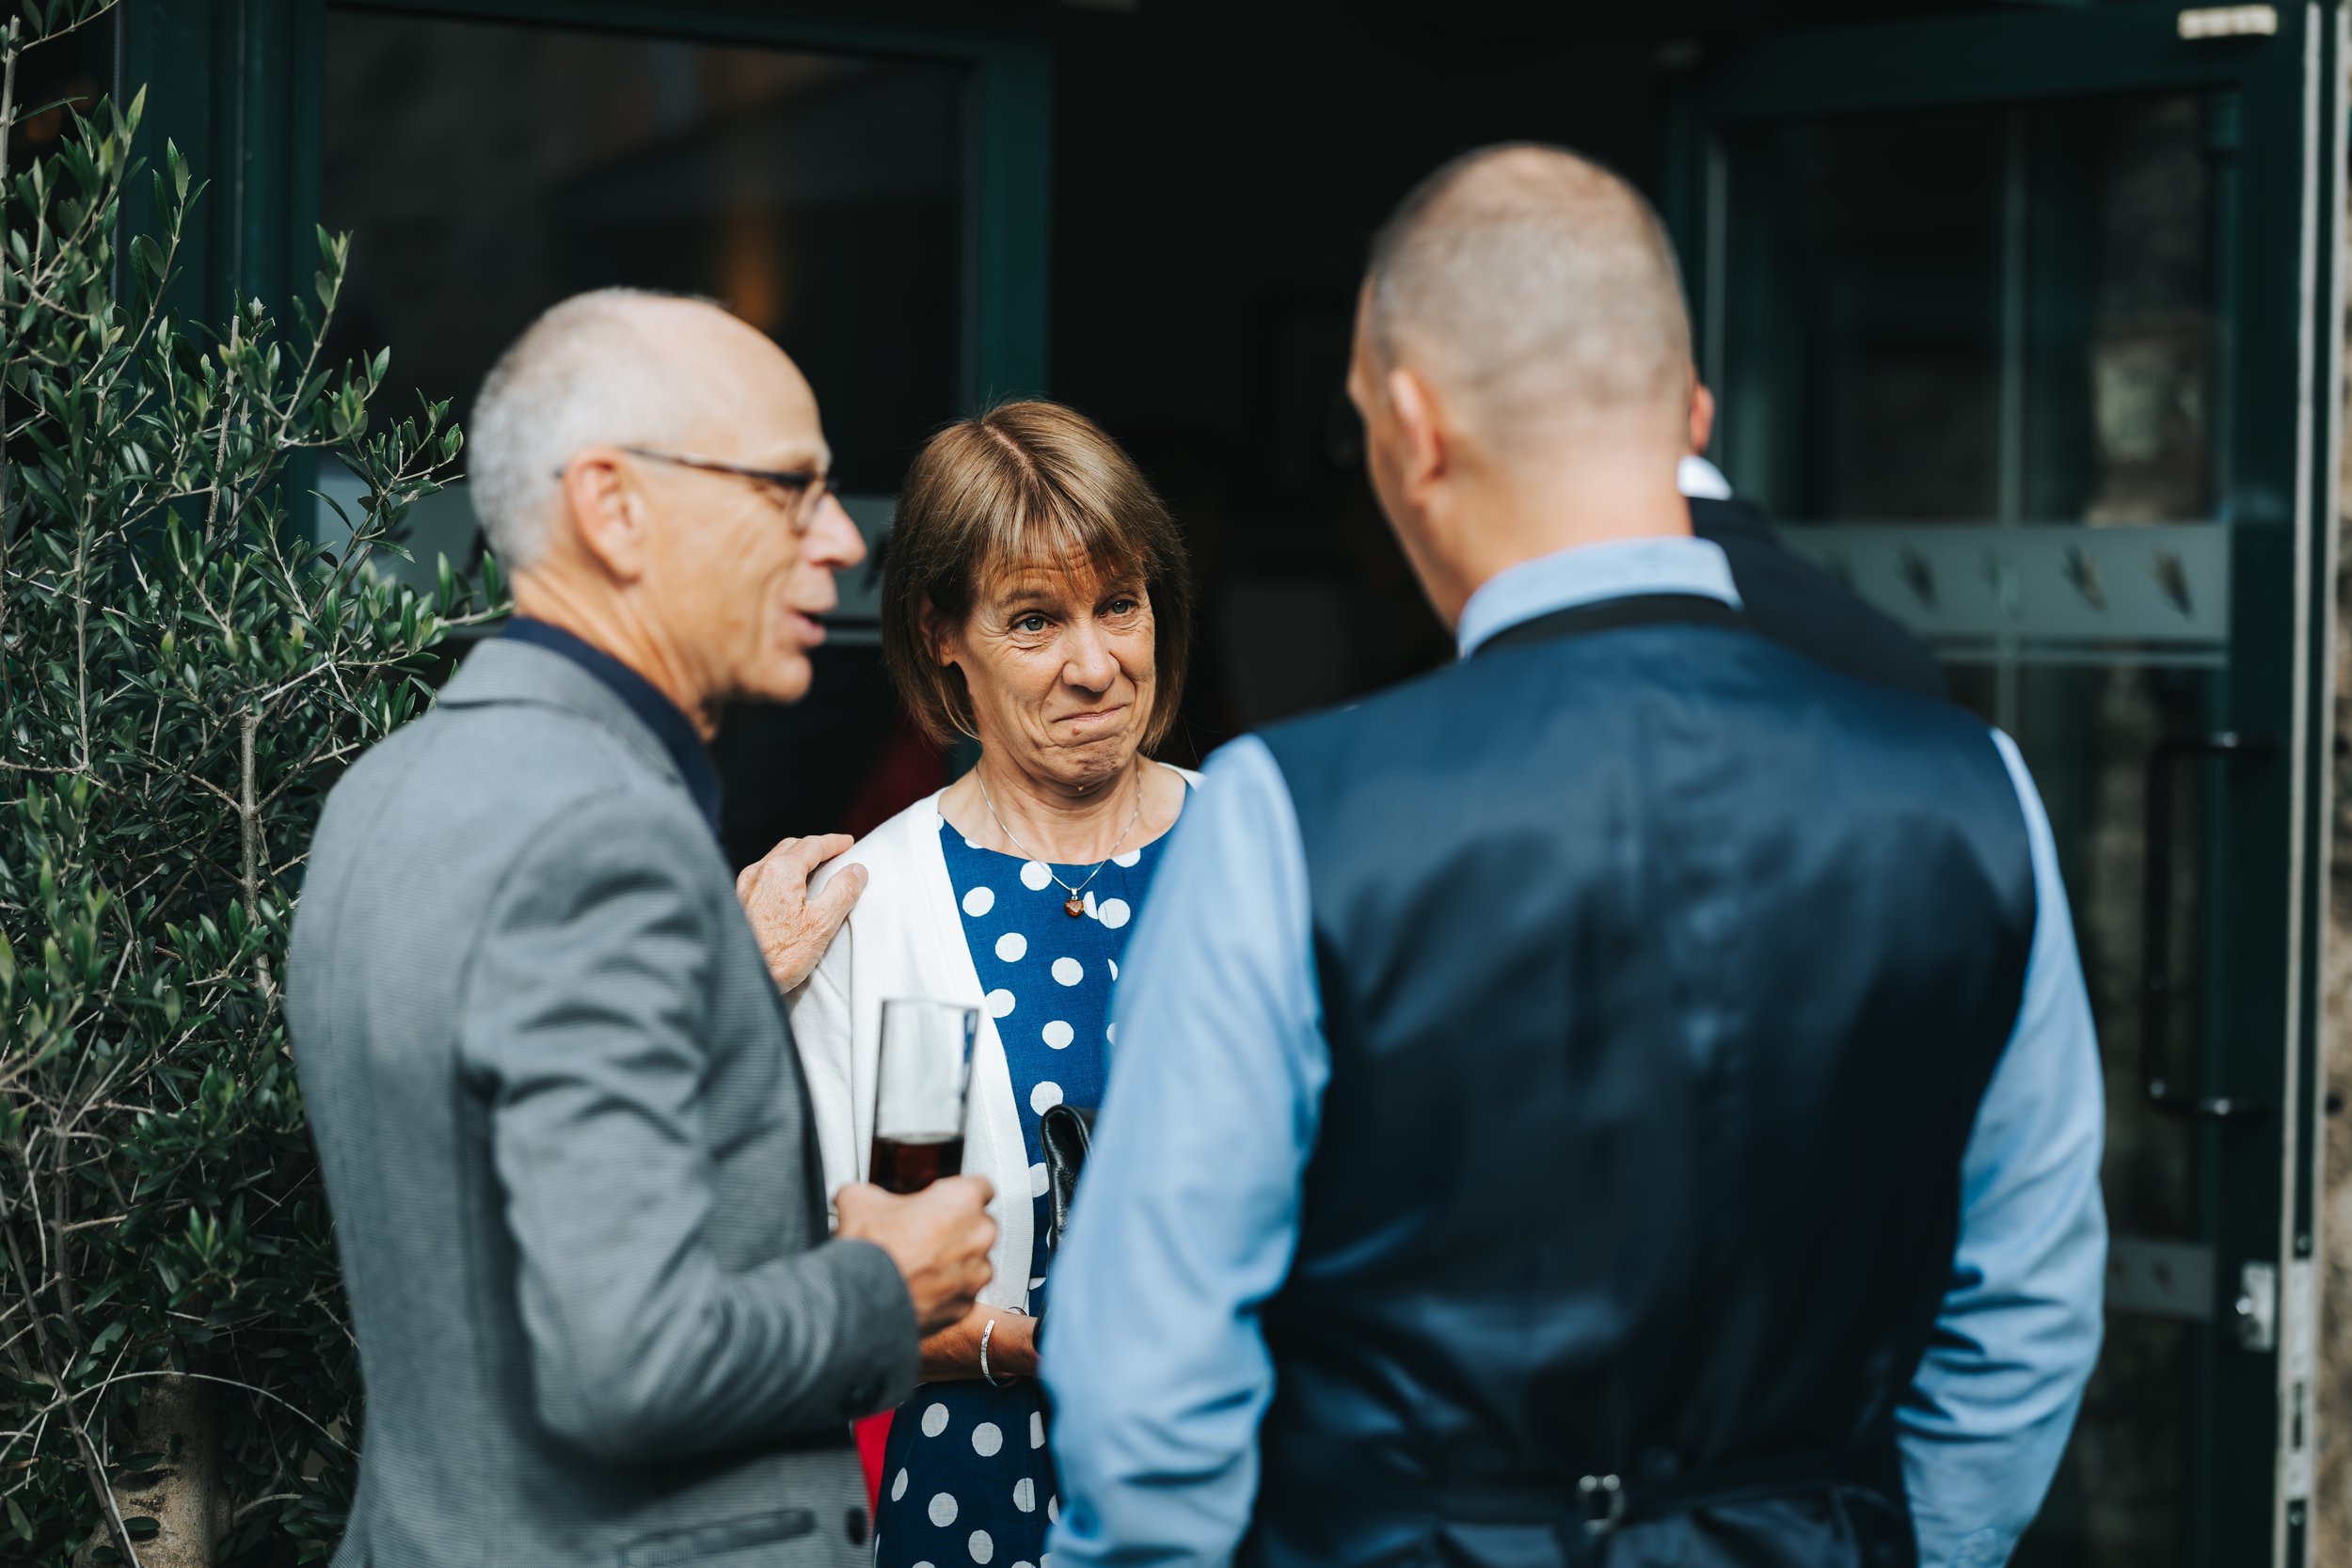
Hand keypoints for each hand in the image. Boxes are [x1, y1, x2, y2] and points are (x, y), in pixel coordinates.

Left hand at [736, 833, 865, 990]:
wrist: (736, 980)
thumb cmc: (777, 957)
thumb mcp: (821, 924)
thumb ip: (842, 893)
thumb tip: (856, 871)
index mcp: (781, 871)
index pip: (812, 845)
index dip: (833, 842)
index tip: (847, 843)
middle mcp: (758, 873)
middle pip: (790, 848)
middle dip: (813, 847)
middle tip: (833, 853)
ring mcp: (743, 888)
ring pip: (773, 861)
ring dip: (796, 860)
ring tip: (813, 870)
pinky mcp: (737, 904)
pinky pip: (762, 877)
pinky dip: (780, 874)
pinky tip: (787, 891)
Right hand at [836, 1176, 996, 1335]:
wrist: (864, 1299)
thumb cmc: (872, 1250)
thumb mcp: (860, 1199)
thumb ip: (874, 1192)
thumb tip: (861, 1197)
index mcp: (964, 1199)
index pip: (981, 1186)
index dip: (958, 1193)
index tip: (945, 1200)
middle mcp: (980, 1234)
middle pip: (979, 1224)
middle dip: (956, 1228)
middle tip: (925, 1233)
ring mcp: (977, 1271)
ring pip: (974, 1260)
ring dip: (954, 1260)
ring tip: (921, 1263)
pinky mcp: (967, 1302)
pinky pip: (963, 1290)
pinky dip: (947, 1289)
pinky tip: (921, 1285)